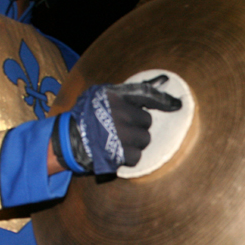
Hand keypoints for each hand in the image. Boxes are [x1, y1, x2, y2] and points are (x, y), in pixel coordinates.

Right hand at [54, 75, 181, 174]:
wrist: (67, 140)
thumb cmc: (84, 116)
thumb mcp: (99, 95)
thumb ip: (122, 94)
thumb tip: (152, 88)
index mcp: (115, 96)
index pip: (147, 94)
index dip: (164, 100)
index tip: (177, 105)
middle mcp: (120, 113)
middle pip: (147, 121)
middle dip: (139, 126)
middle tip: (124, 129)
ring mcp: (121, 133)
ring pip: (145, 139)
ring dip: (135, 142)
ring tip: (120, 141)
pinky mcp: (120, 153)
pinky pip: (137, 155)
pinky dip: (129, 156)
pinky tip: (117, 152)